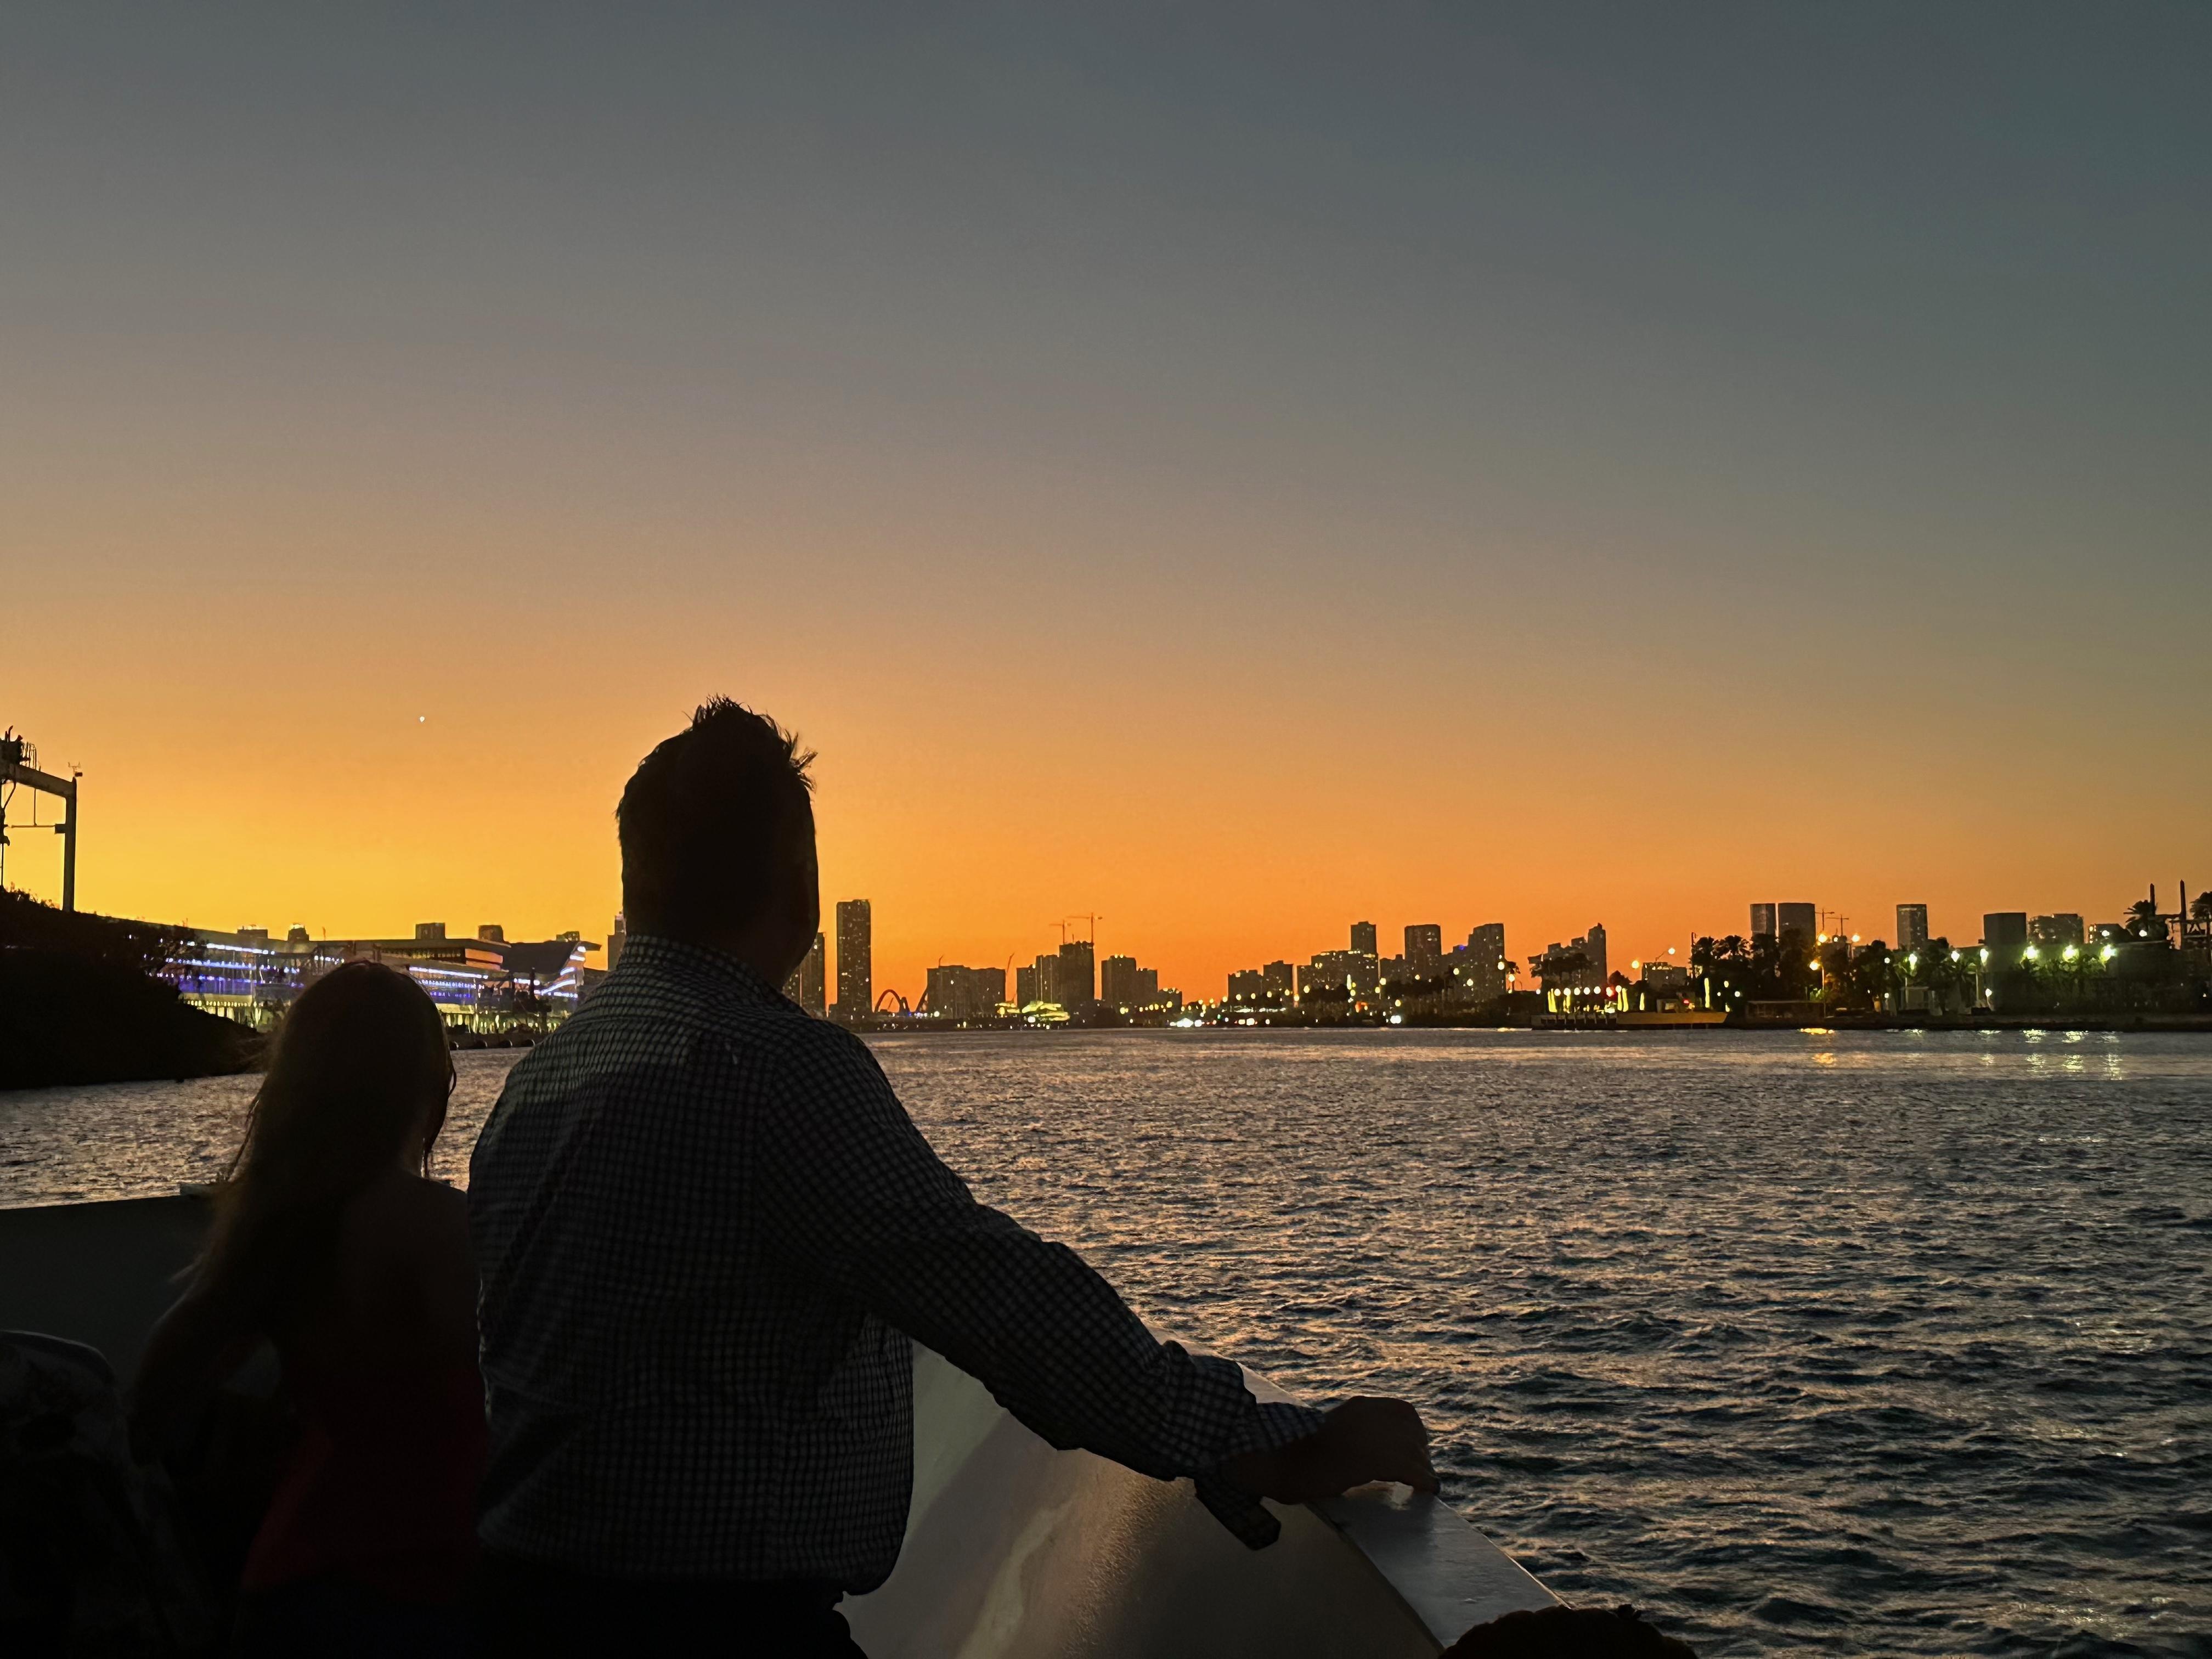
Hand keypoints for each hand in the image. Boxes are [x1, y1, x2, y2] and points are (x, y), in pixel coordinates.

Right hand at [1217, 1396, 1438, 1501]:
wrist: (1274, 1459)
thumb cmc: (1290, 1454)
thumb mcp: (1328, 1435)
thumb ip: (1349, 1437)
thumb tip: (1365, 1456)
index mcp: (1357, 1407)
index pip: (1402, 1412)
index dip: (1414, 1432)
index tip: (1415, 1451)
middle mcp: (1368, 1415)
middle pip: (1412, 1430)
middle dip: (1421, 1451)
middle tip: (1420, 1473)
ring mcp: (1369, 1435)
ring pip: (1413, 1450)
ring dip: (1423, 1468)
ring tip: (1424, 1485)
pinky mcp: (1371, 1459)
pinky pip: (1410, 1469)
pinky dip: (1424, 1480)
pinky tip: (1427, 1491)